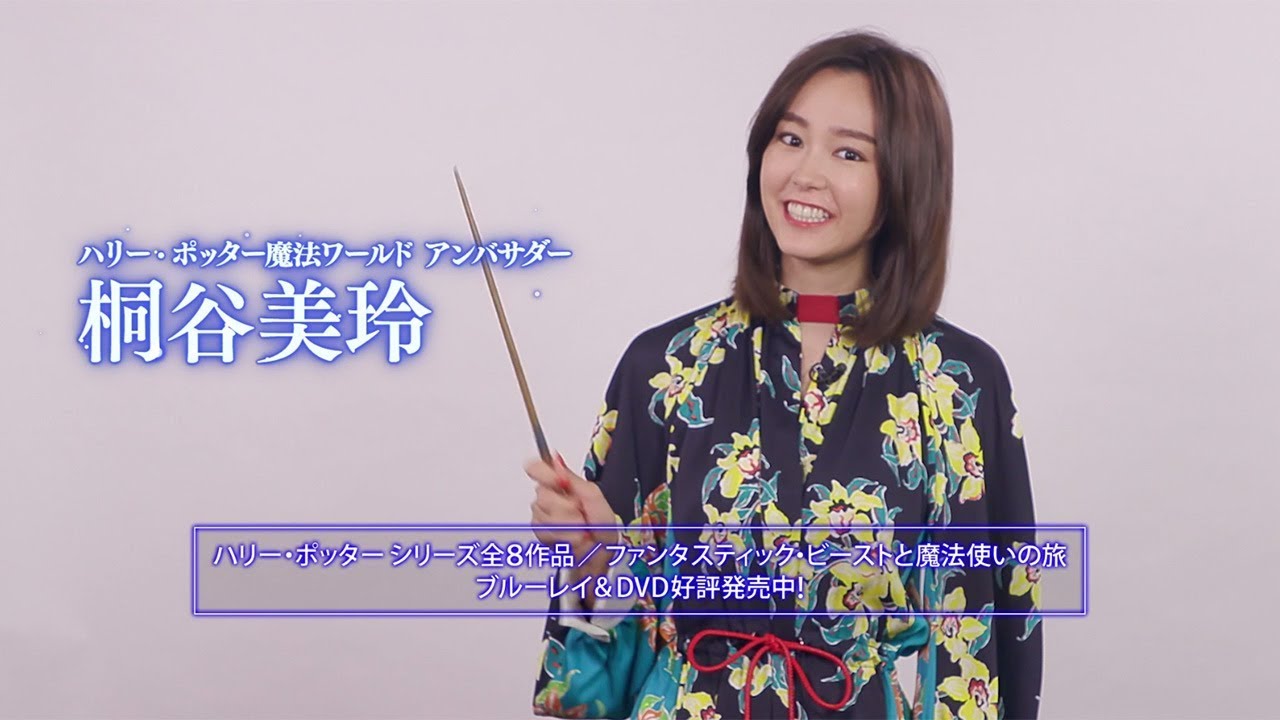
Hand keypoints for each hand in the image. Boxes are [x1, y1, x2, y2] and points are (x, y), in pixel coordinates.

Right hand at [526, 451, 618, 577]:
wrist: (600, 555)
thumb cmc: (600, 527)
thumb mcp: (595, 497)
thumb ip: (573, 479)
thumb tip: (556, 460)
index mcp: (561, 483)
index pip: (536, 468)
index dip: (544, 473)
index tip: (560, 482)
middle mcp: (547, 498)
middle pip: (542, 495)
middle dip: (565, 508)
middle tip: (580, 514)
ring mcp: (541, 517)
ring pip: (544, 517)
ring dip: (566, 525)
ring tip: (579, 529)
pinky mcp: (539, 534)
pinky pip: (544, 533)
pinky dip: (562, 537)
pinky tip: (571, 537)